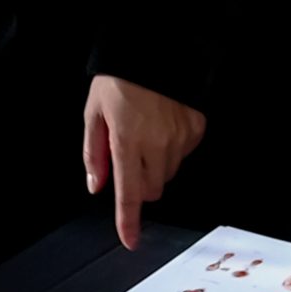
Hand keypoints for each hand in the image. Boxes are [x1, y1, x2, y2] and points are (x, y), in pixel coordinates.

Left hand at [83, 75, 207, 249]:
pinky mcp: (196, 127)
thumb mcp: (94, 113)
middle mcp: (156, 143)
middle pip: (152, 188)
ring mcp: (180, 136)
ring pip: (168, 172)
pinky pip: (184, 153)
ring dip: (155, 166)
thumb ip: (94, 154)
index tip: (131, 241)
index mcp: (126, 141)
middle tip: (129, 159)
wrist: (154, 50)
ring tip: (146, 134)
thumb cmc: (119, 79)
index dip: (128, 221)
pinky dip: (172, 148)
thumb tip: (96, 185)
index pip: (128, 193)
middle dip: (139, 184)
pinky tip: (163, 125)